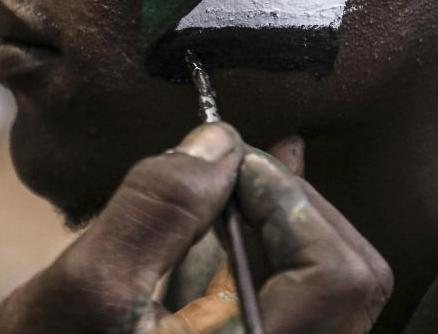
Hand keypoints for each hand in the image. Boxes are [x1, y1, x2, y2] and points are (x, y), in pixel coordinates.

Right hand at [0, 122, 392, 333]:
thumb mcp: (86, 287)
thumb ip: (157, 210)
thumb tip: (219, 141)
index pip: (334, 279)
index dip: (291, 202)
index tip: (233, 160)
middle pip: (351, 278)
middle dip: (292, 204)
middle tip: (232, 166)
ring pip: (333, 285)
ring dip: (285, 220)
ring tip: (234, 180)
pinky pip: (302, 296)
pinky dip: (275, 243)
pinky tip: (244, 202)